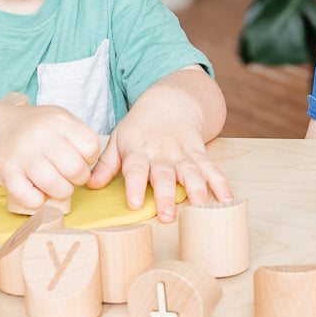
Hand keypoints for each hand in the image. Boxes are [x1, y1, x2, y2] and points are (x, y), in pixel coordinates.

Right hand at [0, 102, 100, 209]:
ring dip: (61, 192)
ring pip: (56, 186)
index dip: (90, 158)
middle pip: (75, 169)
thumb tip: (93, 161)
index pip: (91, 146)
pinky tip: (37, 191)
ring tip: (57, 186)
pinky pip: (31, 198)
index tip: (81, 159)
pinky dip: (38, 201)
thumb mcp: (59, 119)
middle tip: (70, 177)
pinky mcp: (7, 172)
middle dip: (78, 179)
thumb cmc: (34, 128)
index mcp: (59, 120)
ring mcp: (23, 154)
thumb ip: (78, 135)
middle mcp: (41, 134)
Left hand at [86, 87, 232, 223]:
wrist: (170, 101)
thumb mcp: (118, 139)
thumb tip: (89, 184)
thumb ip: (105, 164)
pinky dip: (220, 182)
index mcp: (138, 150)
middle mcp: (161, 153)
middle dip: (166, 195)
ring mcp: (182, 153)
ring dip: (196, 190)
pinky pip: (210, 167)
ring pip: (190, 172)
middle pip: (164, 174)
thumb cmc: (140, 126)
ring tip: (201, 208)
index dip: (135, 185)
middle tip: (167, 215)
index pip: (135, 168)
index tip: (135, 203)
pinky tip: (227, 198)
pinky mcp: (199, 152)